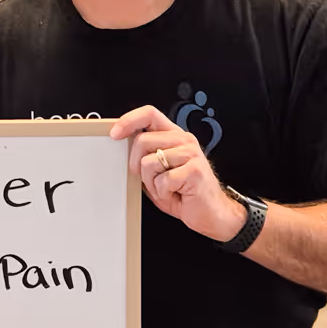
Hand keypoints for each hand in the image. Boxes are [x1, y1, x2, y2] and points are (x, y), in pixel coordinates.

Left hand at [110, 106, 246, 242]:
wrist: (211, 213)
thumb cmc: (185, 193)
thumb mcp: (159, 171)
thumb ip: (145, 156)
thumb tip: (122, 148)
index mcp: (175, 136)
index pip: (150, 114)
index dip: (129, 120)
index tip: (115, 133)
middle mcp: (184, 140)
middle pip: (142, 140)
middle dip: (136, 165)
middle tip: (150, 179)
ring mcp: (191, 154)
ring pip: (149, 162)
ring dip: (152, 183)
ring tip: (167, 188)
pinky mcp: (194, 170)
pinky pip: (162, 180)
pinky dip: (163, 192)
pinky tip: (175, 193)